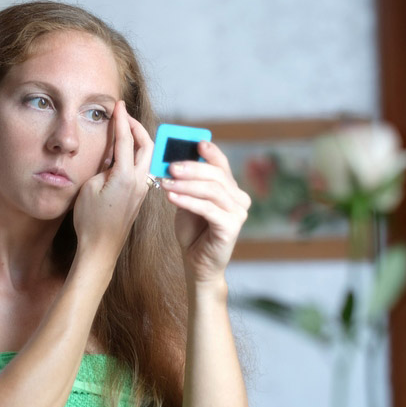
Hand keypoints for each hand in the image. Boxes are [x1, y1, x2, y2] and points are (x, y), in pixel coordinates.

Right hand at [72, 101, 153, 266]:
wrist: (100, 249)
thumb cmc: (90, 221)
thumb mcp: (89, 188)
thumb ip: (102, 168)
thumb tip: (112, 158)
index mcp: (125, 176)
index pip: (126, 140)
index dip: (122, 119)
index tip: (118, 105)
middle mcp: (138, 181)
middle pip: (147, 145)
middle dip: (137, 126)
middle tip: (124, 115)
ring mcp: (141, 190)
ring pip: (148, 157)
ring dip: (139, 140)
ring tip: (126, 131)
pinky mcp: (139, 197)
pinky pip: (143, 169)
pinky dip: (138, 155)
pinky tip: (127, 153)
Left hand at [160, 141, 250, 284]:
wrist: (197, 263)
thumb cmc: (192, 231)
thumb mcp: (187, 200)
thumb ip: (186, 183)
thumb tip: (171, 161)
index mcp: (230, 189)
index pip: (222, 164)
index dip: (210, 152)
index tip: (196, 143)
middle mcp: (239, 199)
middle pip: (216, 175)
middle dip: (192, 168)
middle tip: (170, 165)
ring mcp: (238, 213)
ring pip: (212, 190)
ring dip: (186, 184)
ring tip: (166, 182)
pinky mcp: (231, 227)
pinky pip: (208, 208)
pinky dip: (188, 201)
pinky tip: (172, 197)